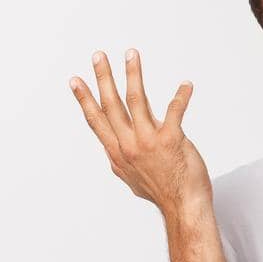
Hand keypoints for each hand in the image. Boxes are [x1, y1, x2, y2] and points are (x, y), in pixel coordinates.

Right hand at [69, 48, 210, 215]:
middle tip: (98, 56)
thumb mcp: (131, 178)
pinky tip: (186, 85)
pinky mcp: (170, 140)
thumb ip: (121, 160)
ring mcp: (148, 141)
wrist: (183, 207)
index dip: (85, 99)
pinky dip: (181, 96)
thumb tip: (113, 152)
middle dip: (103, 77)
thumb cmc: (161, 192)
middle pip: (111, 104)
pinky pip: (174, 110)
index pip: (96, 120)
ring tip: (131, 54)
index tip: (75, 81)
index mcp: (117, 152)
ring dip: (133, 73)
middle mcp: (128, 145)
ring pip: (136, 99)